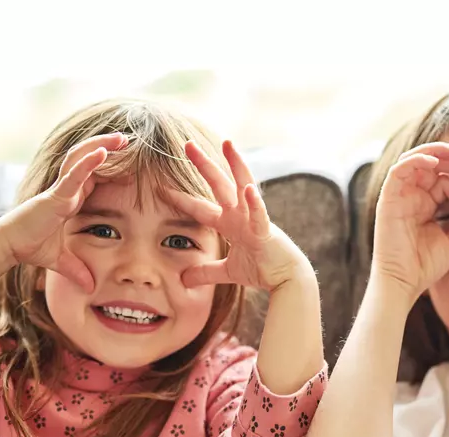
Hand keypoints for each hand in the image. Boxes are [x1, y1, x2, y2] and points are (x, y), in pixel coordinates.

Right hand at [0, 132, 128, 291]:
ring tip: (122, 138)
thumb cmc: (30, 247)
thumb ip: (77, 270)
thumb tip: (90, 288)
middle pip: (89, 159)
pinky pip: (74, 175)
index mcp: (70, 198)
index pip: (95, 176)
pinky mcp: (54, 196)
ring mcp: (60, 190)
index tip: (132, 160)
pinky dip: (88, 162)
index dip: (112, 166)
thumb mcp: (60, 260)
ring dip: (101, 145)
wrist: (9, 247)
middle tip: (130, 139)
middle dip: (109, 146)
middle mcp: (66, 189)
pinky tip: (104, 151)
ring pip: (82, 159)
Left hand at [171, 140, 312, 291]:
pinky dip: (254, 203)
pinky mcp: (266, 232)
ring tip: (228, 144)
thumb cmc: (262, 270)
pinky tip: (248, 189)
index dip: (181, 199)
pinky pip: (259, 215)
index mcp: (230, 223)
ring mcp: (253, 220)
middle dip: (204, 164)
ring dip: (236, 165)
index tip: (161, 188)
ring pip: (243, 186)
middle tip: (188, 144)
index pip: (200, 208)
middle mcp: (240, 215)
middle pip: (219, 185)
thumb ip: (205, 272)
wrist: (287, 279)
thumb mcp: (227, 271)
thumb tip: (183, 280)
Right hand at [372, 142, 448, 300]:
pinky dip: (417, 160)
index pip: (447, 179)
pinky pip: (401, 169)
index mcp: (427, 204)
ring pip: (418, 159)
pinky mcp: (389, 197)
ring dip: (438, 152)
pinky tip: (436, 162)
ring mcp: (400, 195)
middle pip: (434, 164)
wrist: (403, 282)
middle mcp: (412, 196)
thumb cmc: (426, 266)